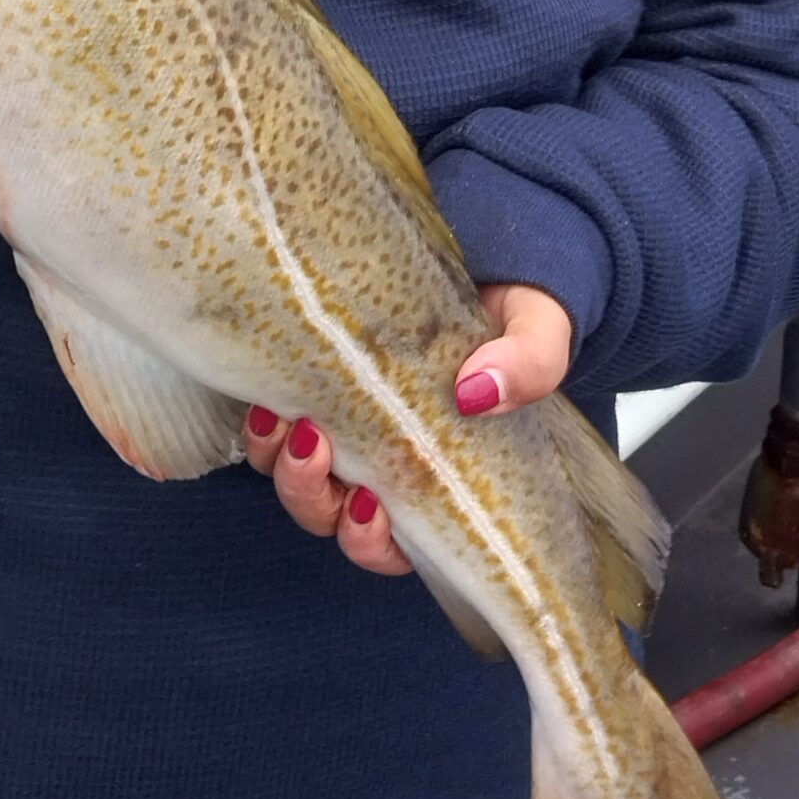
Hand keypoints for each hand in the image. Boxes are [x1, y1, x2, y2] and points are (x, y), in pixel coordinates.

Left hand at [241, 283, 573, 579]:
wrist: (492, 254)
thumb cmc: (518, 311)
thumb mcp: (539, 333)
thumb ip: (529, 364)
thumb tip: (476, 394)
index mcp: (435, 473)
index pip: (393, 544)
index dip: (370, 542)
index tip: (368, 506)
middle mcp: (380, 457)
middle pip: (326, 513)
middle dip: (310, 496)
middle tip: (314, 447)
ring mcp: (340, 419)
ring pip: (289, 473)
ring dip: (278, 461)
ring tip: (284, 421)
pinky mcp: (310, 375)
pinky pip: (269, 421)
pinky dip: (259, 423)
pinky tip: (264, 400)